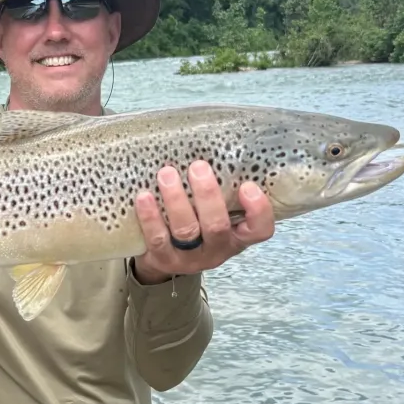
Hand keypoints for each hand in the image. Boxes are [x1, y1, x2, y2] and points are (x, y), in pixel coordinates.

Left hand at [132, 161, 274, 283]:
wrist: (166, 259)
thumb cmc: (197, 225)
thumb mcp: (217, 213)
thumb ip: (222, 190)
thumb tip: (215, 144)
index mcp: (237, 236)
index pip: (260, 230)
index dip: (258, 211)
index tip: (248, 186)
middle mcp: (216, 249)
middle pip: (217, 226)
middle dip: (207, 195)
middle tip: (197, 167)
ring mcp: (190, 257)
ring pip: (186, 230)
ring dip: (176, 200)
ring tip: (167, 174)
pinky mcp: (163, 259)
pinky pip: (157, 239)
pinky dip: (150, 217)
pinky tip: (144, 197)